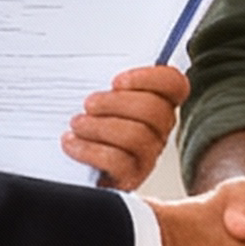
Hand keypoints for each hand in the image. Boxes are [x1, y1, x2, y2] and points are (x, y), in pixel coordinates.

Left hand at [63, 59, 185, 189]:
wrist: (69, 166)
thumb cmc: (86, 123)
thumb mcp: (97, 96)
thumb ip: (105, 81)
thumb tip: (94, 67)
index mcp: (157, 102)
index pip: (175, 85)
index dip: (150, 78)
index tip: (116, 81)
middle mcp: (158, 129)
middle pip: (153, 110)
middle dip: (115, 103)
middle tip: (89, 104)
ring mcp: (147, 155)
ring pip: (136, 136)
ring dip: (99, 127)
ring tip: (77, 124)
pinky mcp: (130, 178)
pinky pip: (118, 162)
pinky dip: (90, 150)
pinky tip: (72, 143)